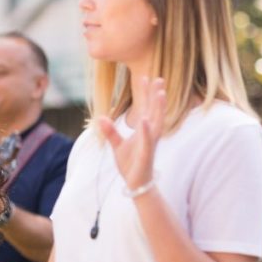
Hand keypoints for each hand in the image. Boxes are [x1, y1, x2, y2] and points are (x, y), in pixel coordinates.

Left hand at [97, 76, 165, 190]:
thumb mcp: (117, 146)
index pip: (145, 108)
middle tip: (159, 78)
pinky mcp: (146, 154)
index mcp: (143, 131)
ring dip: (158, 108)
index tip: (145, 76)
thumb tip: (100, 117)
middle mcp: (150, 134)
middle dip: (156, 95)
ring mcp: (149, 143)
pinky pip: (147, 140)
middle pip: (154, 111)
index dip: (145, 93)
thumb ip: (110, 131)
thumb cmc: (130, 164)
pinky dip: (146, 130)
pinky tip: (146, 119)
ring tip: (160, 93)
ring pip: (156, 122)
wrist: (136, 184)